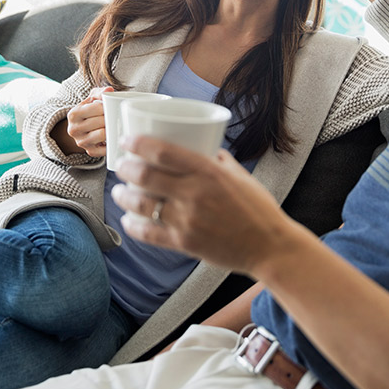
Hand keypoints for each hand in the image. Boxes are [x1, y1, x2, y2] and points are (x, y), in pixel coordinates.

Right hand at [63, 86, 112, 157]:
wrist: (80, 130)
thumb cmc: (88, 112)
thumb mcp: (90, 99)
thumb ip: (100, 93)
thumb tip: (109, 90)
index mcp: (73, 114)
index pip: (97, 108)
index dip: (107, 107)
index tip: (110, 107)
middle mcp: (74, 129)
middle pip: (101, 121)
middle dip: (110, 118)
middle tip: (115, 116)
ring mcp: (81, 142)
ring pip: (102, 134)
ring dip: (111, 129)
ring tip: (114, 125)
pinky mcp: (90, 151)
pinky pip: (105, 148)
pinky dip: (111, 142)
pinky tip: (112, 136)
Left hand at [111, 135, 301, 274]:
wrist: (270, 247)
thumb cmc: (259, 209)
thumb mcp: (241, 176)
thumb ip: (220, 162)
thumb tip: (207, 149)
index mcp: (208, 172)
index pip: (162, 152)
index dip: (137, 144)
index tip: (126, 141)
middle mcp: (194, 193)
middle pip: (145, 175)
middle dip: (125, 168)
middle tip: (121, 166)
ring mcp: (187, 220)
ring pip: (141, 204)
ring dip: (123, 196)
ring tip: (118, 192)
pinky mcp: (184, 244)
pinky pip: (148, 233)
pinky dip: (133, 226)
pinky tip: (128, 220)